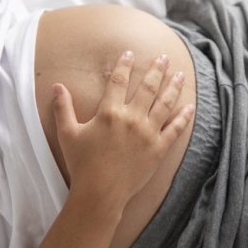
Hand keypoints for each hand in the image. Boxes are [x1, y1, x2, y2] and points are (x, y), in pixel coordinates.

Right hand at [51, 51, 194, 206]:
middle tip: (164, 57)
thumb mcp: (67, 134)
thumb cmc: (81, 165)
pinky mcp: (158, 150)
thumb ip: (63, 108)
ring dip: (173, 87)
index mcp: (109, 113)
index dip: (125, 65)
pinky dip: (184, 117)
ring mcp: (147, 134)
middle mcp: (131, 119)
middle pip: (148, 87)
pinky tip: (190, 106)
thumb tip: (57, 86)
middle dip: (157, 69)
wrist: (100, 194)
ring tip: (181, 75)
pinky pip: (174, 130)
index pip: (119, 81)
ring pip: (165, 104)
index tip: (130, 53)